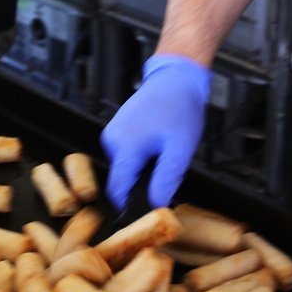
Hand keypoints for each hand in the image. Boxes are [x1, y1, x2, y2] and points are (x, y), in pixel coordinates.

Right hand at [101, 53, 211, 209]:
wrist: (176, 79)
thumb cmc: (179, 110)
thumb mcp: (179, 150)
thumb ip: (165, 180)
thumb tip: (155, 205)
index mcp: (124, 148)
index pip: (117, 191)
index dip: (131, 206)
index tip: (148, 212)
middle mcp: (111, 140)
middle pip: (121, 179)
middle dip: (141, 184)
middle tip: (165, 172)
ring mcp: (112, 132)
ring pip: (124, 167)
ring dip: (142, 168)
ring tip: (163, 152)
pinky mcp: (116, 127)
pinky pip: (125, 153)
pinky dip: (139, 156)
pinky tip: (156, 143)